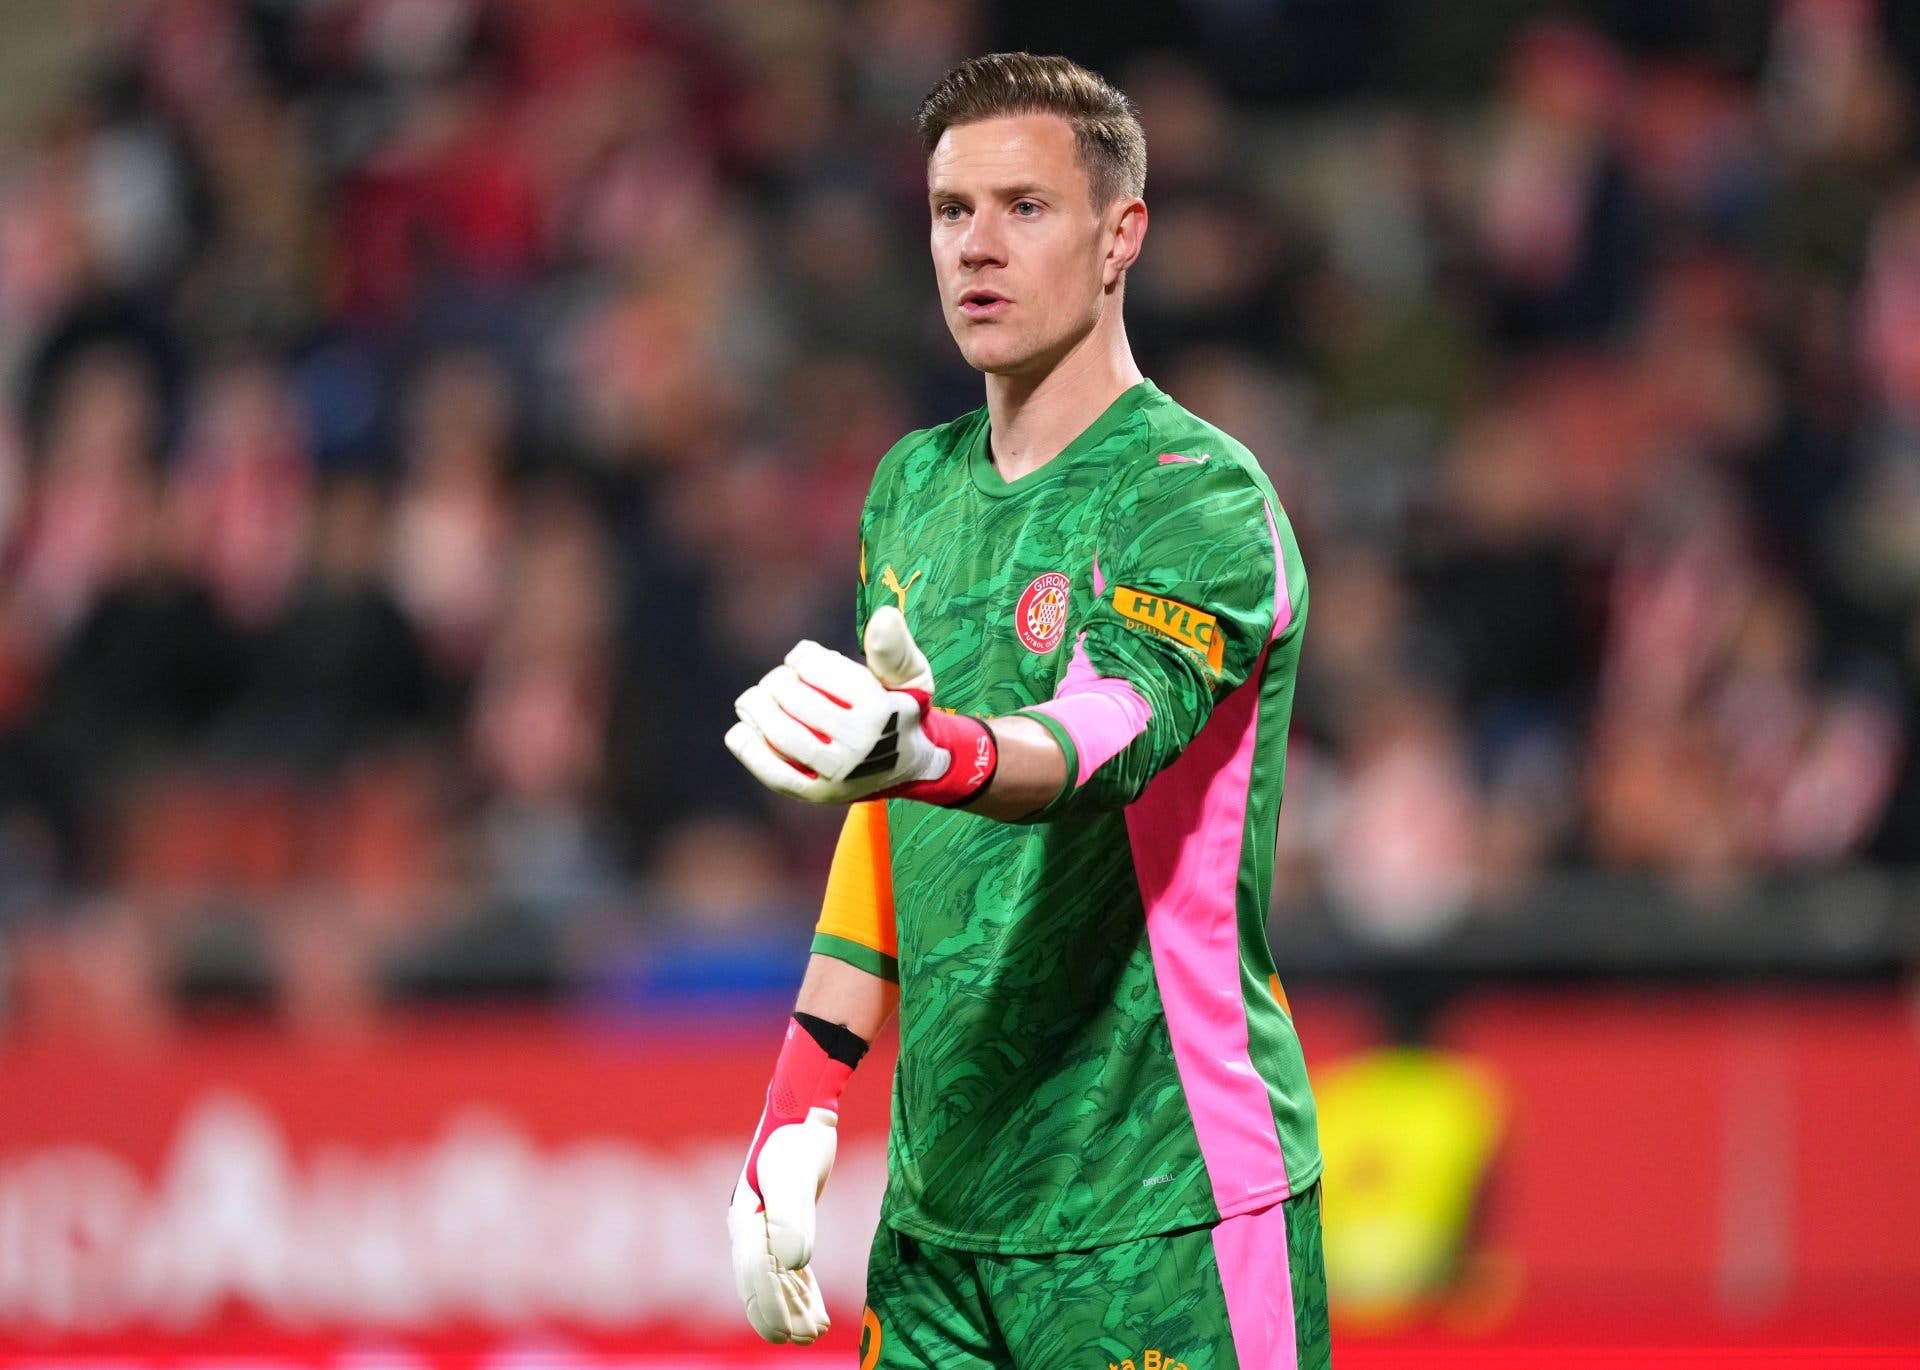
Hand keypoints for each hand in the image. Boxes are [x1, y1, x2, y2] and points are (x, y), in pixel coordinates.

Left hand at [726, 606, 996, 805]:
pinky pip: (773, 772)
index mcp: (879, 710)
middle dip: (777, 681)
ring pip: (780, 734)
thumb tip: (883, 616)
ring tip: (753, 700)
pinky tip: (741, 730)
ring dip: (756, 708)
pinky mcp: (817, 794)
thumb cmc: (900, 710)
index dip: (801, 658)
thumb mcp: (911, 677)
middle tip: (778, 681)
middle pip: (794, 699)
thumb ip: (894, 648)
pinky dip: (749, 748)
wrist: (910, 767)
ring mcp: (837, 774)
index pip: (817, 669)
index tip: (802, 659)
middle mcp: (859, 745)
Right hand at [728, 1105, 837, 1342]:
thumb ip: (791, 1219)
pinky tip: (815, 1311)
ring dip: (792, 1307)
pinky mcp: (786, 1223)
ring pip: (775, 1280)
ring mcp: (766, 1227)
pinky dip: (801, 1291)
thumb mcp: (793, 1176)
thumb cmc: (796, 1140)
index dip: (769, 1307)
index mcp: (744, 1221)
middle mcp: (749, 1228)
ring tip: (813, 1332)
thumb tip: (793, 1264)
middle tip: (803, 1339)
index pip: (754, 1276)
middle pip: (760, 1284)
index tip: (787, 1333)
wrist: (804, 1109)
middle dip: (779, 1315)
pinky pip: (789, 1268)